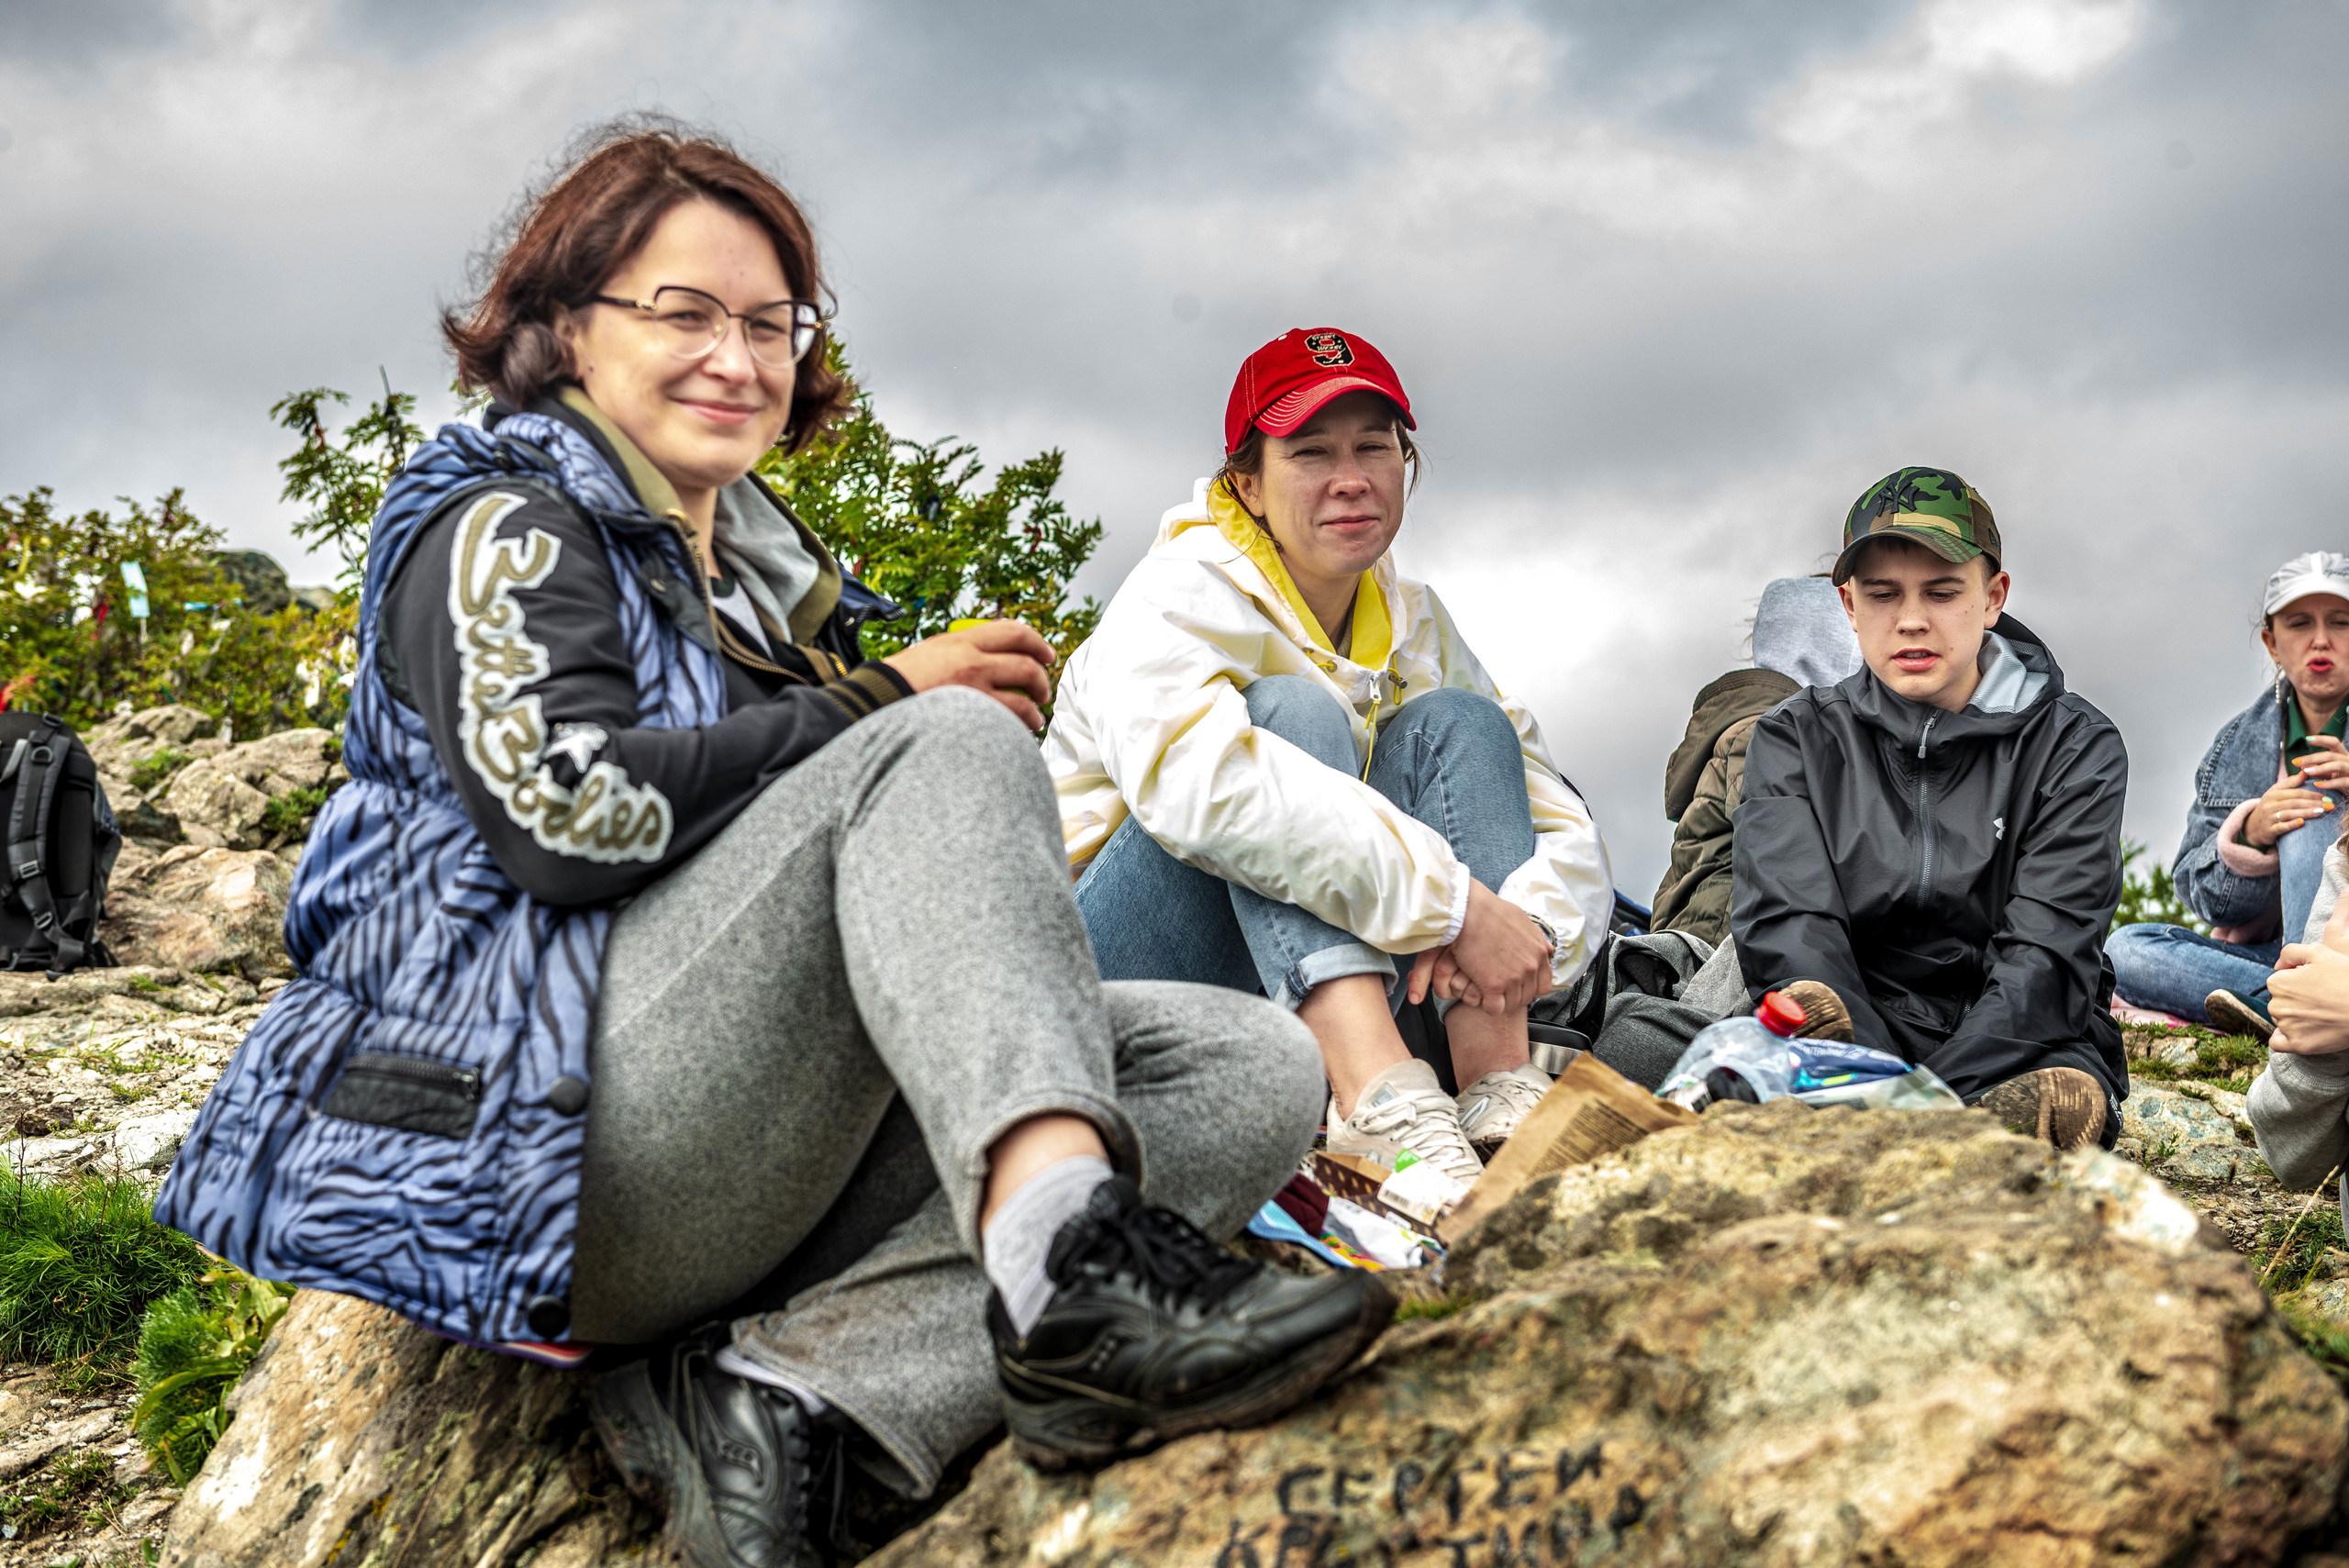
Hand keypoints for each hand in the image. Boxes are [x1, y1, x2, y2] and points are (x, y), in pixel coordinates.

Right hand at [882, 620, 1054, 731]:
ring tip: (1035, 719)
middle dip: (1042, 679)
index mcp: (961, 640)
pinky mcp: (972, 717)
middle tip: (1043, 691)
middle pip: (1026, 663)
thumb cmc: (897, 682)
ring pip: (1024, 697)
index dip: (1037, 642)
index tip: (1046, 654)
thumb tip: (988, 659)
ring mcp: (974, 690)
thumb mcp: (929, 653)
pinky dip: (1020, 729)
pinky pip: (1010, 722)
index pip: (1012, 631)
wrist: (872, 702)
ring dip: (1035, 710)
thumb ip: (959, 652)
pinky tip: (1019, 734)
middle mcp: (972, 660)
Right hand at [1406, 881, 1552, 1015]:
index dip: (1529, 988)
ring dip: (1499, 1000)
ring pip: (1511, 1004)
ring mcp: (1513, 978)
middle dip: (1513, 995)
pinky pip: (1495, 1009)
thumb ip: (1537, 938)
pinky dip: (1487, 1005)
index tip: (1517, 985)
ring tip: (1487, 990)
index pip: (1543, 986)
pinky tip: (1480, 994)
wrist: (1468, 911)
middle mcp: (1530, 967)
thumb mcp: (1523, 920)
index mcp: (1539, 952)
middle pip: (1526, 997)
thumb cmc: (1491, 911)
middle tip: (1498, 988)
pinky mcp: (1493, 985)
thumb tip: (1547, 947)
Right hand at [2244, 772, 2335, 847]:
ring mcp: (2268, 818)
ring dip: (2306, 813)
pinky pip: (2281, 827)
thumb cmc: (2270, 808)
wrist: (2253, 827)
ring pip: (2289, 814)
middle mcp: (2269, 805)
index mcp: (2273, 794)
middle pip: (2294, 802)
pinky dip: (2291, 825)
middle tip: (2329, 805)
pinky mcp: (2269, 830)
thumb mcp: (2276, 793)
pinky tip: (2302, 823)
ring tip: (2321, 812)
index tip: (2326, 797)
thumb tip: (2305, 772)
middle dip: (2313, 803)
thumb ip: (2291, 783)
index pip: (2295, 792)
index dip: (2311, 794)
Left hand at [2269, 942, 2348, 1054]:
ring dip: (2296, 1018)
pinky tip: (2302, 1032)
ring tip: (2322, 1014)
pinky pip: (2279, 1043)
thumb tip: (2277, 966)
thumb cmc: (2345, 977)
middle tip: (2321, 1000)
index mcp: (2277, 983)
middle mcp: (2276, 1006)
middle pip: (2280, 1002)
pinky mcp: (2298, 1045)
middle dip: (2296, 1001)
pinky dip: (2286, 1038)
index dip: (2298, 983)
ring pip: (2282, 1020)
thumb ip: (2290, 953)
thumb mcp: (2318, 952)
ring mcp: (2287, 1027)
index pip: (2279, 983)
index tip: (2316, 986)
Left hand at [2294, 734, 2348, 797]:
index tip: (2307, 739)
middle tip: (2295, 762)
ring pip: (2338, 765)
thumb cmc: (2343, 781)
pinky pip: (2343, 781)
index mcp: (2343, 756)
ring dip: (2321, 768)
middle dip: (2312, 758)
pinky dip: (2329, 783)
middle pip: (2331, 755)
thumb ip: (2319, 769)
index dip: (2322, 739)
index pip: (2334, 743)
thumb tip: (2302, 765)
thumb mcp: (2330, 774)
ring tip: (2306, 771)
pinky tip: (2317, 784)